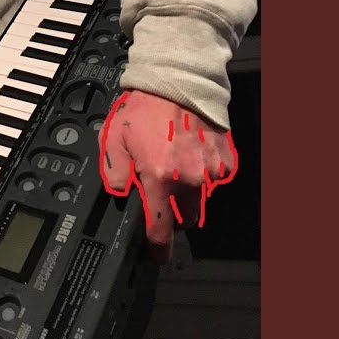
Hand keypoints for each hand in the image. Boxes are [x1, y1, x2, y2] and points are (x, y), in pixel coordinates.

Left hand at [98, 90, 239, 263]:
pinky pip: (213, 183)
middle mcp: (188, 179)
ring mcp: (211, 172)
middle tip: (159, 192)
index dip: (158, 249)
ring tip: (174, 166)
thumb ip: (114, 175)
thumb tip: (121, 196)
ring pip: (200, 202)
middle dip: (171, 215)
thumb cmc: (144, 108)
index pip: (161, 229)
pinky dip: (202, 177)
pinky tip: (189, 156)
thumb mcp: (113, 139)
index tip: (157, 257)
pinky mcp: (225, 163)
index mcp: (158, 177)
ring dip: (187, 195)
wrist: (179, 81)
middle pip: (184, 220)